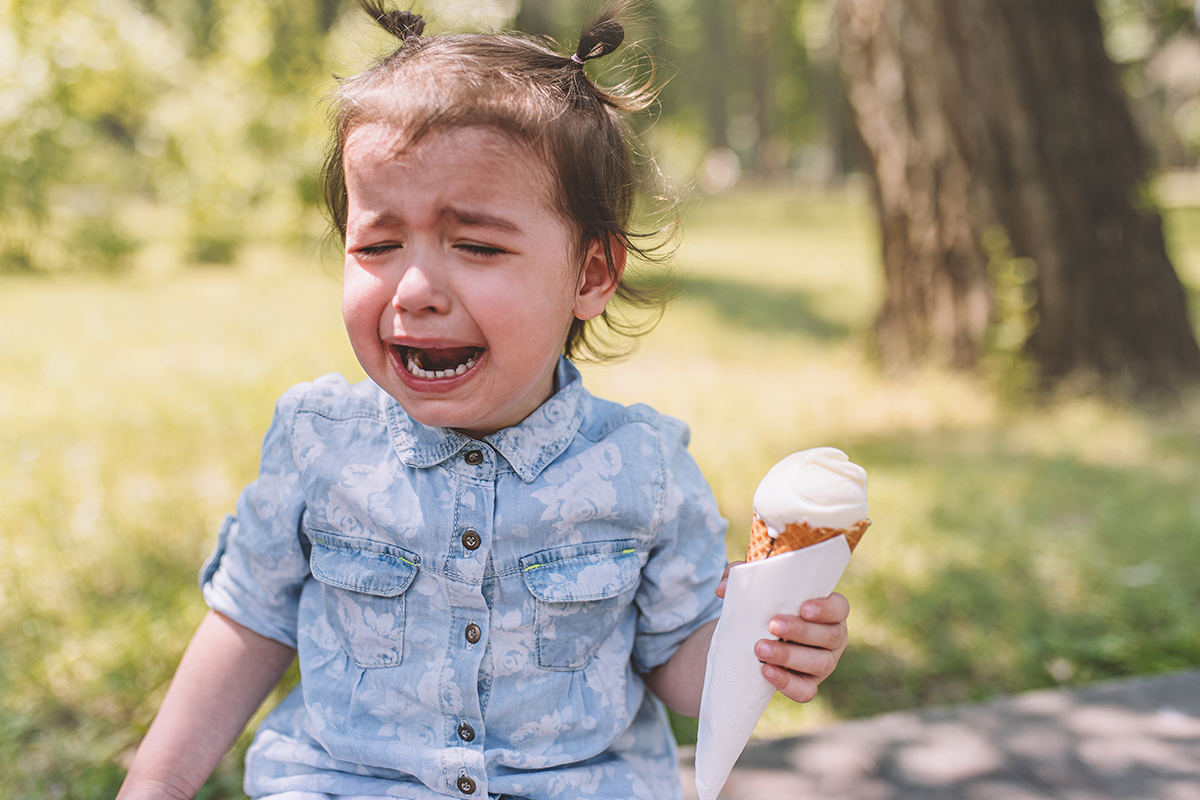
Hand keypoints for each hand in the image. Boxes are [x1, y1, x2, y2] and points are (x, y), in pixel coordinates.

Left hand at [715, 562, 849, 703]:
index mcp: (829, 609)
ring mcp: (824, 663)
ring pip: (819, 664)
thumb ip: (741, 577)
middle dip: (800, 631)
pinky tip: (766, 672)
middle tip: (772, 625)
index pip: (840, 607)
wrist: (757, 637)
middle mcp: (833, 637)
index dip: (826, 608)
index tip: (803, 608)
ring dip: (789, 657)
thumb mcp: (757, 587)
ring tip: (760, 649)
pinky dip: (787, 684)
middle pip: (829, 636)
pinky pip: (806, 691)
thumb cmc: (766, 605)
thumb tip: (722, 589)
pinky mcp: (810, 684)